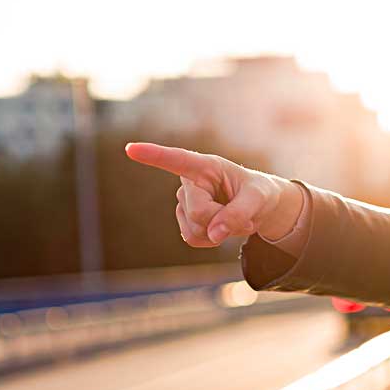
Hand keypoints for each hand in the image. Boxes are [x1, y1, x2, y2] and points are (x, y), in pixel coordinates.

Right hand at [123, 142, 301, 246]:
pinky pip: (193, 239)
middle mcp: (189, 182)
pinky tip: (221, 228)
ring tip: (233, 218)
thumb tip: (214, 234)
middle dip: (221, 219)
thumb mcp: (259, 200)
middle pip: (198, 211)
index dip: (153, 155)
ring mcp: (184, 202)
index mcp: (206, 166)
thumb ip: (239, 214)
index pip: (176, 160)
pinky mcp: (185, 221)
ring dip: (218, 231)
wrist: (258, 208)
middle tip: (243, 214)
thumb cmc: (258, 194)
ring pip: (194, 228)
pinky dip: (212, 240)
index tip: (130, 149)